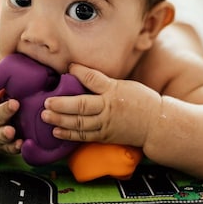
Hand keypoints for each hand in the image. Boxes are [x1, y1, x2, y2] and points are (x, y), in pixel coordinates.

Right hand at [0, 83, 22, 154]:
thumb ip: (1, 89)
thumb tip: (18, 71)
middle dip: (5, 110)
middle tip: (15, 103)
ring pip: (0, 135)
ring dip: (6, 133)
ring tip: (11, 131)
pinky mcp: (3, 147)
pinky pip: (9, 149)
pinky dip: (15, 147)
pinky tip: (22, 144)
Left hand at [41, 63, 161, 146]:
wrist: (156, 124)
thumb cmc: (141, 101)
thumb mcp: (124, 85)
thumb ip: (103, 82)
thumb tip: (80, 73)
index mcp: (114, 90)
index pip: (94, 78)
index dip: (80, 72)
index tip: (69, 67)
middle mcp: (109, 107)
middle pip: (81, 105)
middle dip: (62, 104)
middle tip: (47, 102)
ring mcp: (106, 124)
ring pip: (80, 123)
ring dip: (61, 120)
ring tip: (45, 116)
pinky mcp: (105, 136)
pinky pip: (85, 136)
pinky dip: (69, 134)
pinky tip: (57, 131)